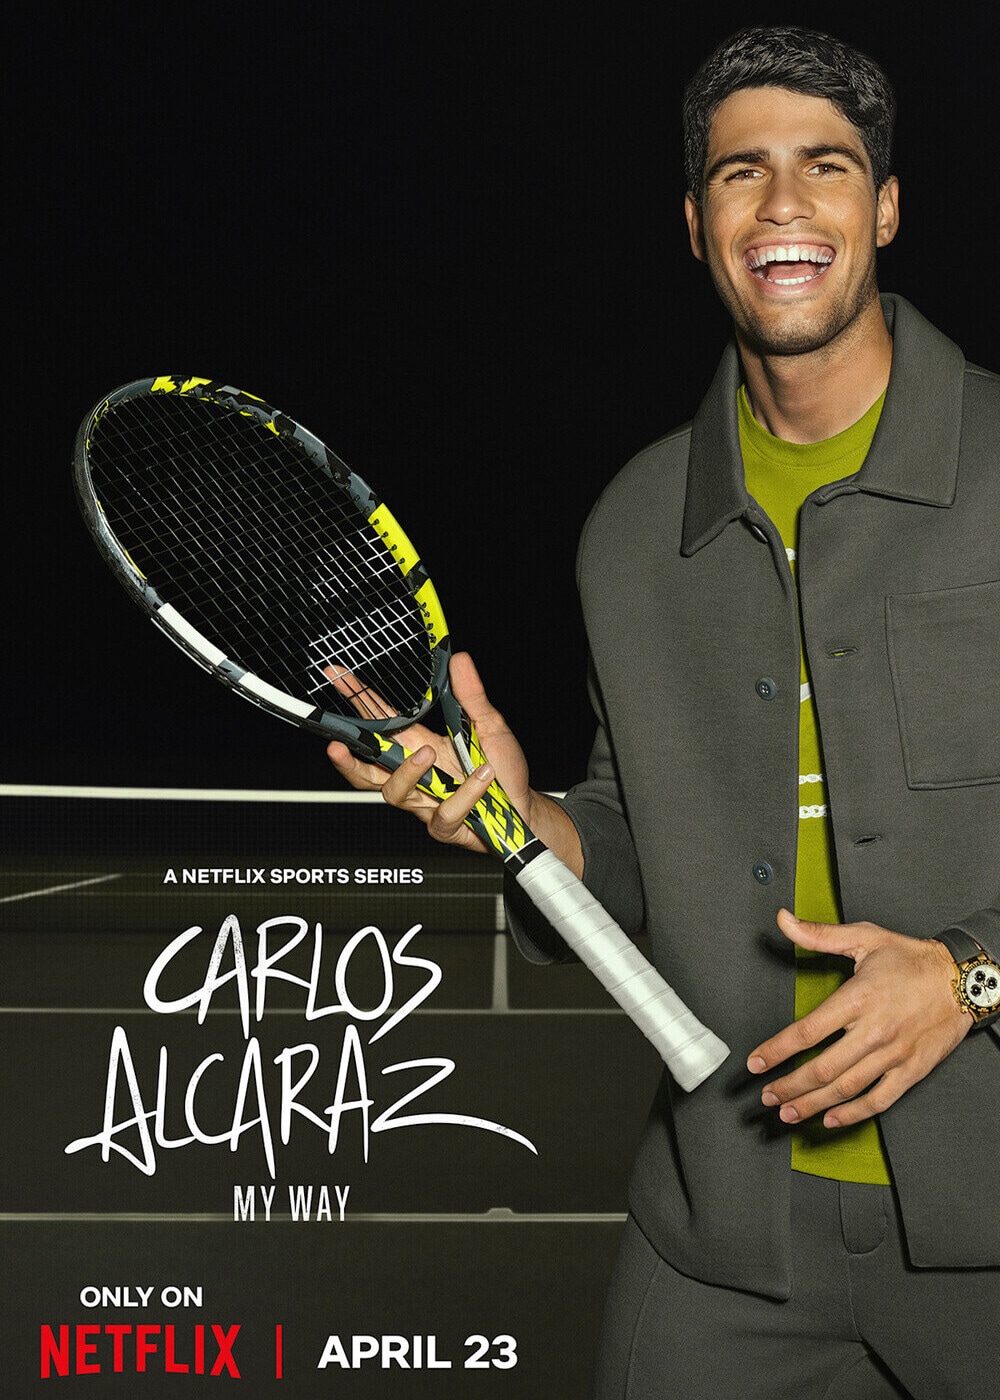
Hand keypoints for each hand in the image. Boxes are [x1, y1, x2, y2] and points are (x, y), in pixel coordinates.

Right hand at [327, 652, 580, 866]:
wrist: (525, 810)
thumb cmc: (504, 770)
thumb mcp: (489, 726)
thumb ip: (472, 696)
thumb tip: (459, 659)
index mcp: (420, 746)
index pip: (380, 721)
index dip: (357, 700)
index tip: (337, 676)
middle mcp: (417, 775)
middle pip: (366, 770)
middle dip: (347, 759)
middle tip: (338, 746)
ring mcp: (427, 802)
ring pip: (394, 793)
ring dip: (407, 773)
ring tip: (428, 753)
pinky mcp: (445, 825)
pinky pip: (444, 812)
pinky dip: (465, 794)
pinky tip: (482, 778)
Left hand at [746, 909, 969, 1128]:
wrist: (962, 980)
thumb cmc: (911, 959)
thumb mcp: (864, 937)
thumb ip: (819, 934)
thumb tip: (783, 919)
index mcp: (858, 999)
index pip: (807, 1031)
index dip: (777, 1050)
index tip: (757, 1062)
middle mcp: (874, 1031)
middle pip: (822, 1068)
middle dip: (789, 1086)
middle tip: (768, 1096)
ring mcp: (894, 1054)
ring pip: (846, 1089)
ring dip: (812, 1104)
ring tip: (789, 1112)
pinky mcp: (912, 1070)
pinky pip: (879, 1100)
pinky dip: (853, 1114)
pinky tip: (831, 1118)